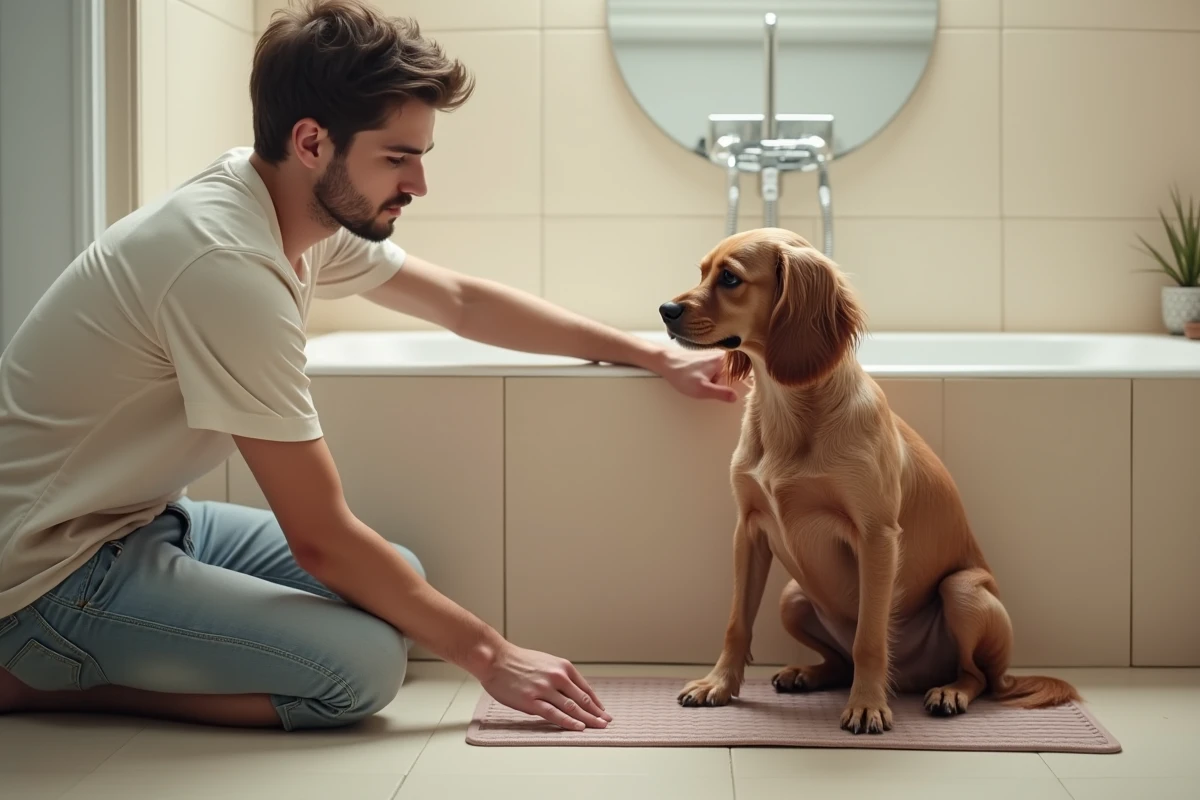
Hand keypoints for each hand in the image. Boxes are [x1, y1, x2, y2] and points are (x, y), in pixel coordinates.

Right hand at [479, 642, 612, 730]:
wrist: (495, 659)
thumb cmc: (518, 661)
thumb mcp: (546, 663)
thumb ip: (560, 677)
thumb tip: (572, 694)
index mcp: (562, 667)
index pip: (585, 689)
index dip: (596, 702)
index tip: (603, 712)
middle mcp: (557, 677)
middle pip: (582, 700)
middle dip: (597, 713)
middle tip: (606, 723)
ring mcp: (544, 689)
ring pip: (572, 708)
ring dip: (587, 720)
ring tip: (597, 728)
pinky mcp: (531, 701)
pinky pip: (554, 714)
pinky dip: (568, 722)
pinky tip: (578, 727)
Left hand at [654, 347, 742, 402]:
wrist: (665, 362)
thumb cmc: (681, 374)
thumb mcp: (701, 389)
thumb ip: (720, 393)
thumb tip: (736, 397)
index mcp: (724, 360)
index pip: (745, 369)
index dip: (748, 379)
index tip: (748, 386)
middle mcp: (722, 355)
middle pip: (736, 371)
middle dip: (732, 381)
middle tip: (718, 387)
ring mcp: (715, 356)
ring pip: (727, 372)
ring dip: (722, 380)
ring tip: (706, 382)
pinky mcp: (709, 359)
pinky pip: (720, 370)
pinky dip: (715, 377)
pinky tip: (703, 379)